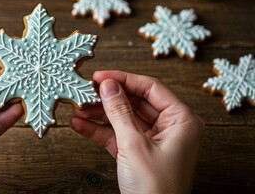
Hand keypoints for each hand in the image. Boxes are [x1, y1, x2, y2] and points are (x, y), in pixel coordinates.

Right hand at [69, 71, 203, 193]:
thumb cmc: (156, 190)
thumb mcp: (134, 146)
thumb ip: (119, 112)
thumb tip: (108, 85)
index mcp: (182, 121)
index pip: (150, 88)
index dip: (123, 79)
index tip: (100, 76)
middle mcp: (169, 128)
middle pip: (134, 102)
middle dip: (107, 98)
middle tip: (85, 91)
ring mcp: (152, 140)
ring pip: (122, 118)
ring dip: (98, 114)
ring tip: (77, 107)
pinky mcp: (137, 153)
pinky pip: (116, 135)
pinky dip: (98, 130)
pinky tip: (79, 124)